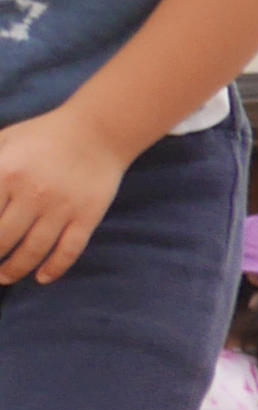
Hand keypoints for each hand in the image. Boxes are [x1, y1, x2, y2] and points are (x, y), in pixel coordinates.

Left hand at [0, 108, 129, 284]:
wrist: (97, 132)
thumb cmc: (43, 135)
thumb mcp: (3, 141)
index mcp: (6, 172)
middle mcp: (31, 194)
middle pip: (3, 239)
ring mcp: (61, 208)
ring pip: (33, 251)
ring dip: (15, 270)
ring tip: (4, 277)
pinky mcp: (86, 217)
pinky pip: (68, 251)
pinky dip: (54, 269)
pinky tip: (42, 278)